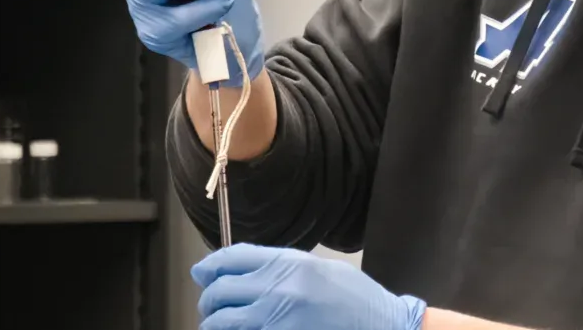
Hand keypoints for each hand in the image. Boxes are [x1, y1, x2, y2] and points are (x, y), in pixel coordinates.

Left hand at [193, 245, 425, 329]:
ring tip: (218, 324)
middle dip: (209, 299)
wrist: (381, 325)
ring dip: (215, 323)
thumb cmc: (354, 298)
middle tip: (211, 305)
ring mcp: (275, 320)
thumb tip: (238, 269)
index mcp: (287, 264)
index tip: (202, 272)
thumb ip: (277, 266)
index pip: (230, 259)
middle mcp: (277, 290)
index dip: (209, 266)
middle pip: (220, 291)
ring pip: (222, 322)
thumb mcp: (317, 268)